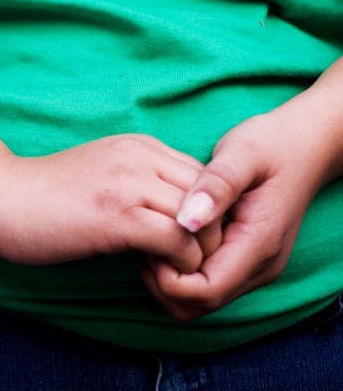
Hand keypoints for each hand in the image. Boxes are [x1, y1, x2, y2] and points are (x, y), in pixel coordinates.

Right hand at [0, 135, 216, 272]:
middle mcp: (140, 157)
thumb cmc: (45, 197)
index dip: (203, 217)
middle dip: (209, 238)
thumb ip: (142, 183)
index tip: (178, 244)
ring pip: (202, 221)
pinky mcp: (118, 215)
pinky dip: (175, 266)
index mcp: (139, 146)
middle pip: (214, 199)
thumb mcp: (103, 176)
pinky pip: (178, 242)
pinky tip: (148, 272)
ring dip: (194, 256)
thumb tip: (181, 216)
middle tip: (178, 264)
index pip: (206, 179)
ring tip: (165, 270)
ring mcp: (129, 183)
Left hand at [143, 86, 342, 319]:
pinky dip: (179, 269)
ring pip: (200, 300)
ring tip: (154, 233)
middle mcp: (259, 267)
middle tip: (145, 239)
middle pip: (199, 304)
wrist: (303, 146)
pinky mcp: (243, 260)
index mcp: (258, 245)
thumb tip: (186, 219)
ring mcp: (252, 267)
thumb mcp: (242, 154)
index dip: (168, 277)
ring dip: (168, 278)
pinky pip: (204, 283)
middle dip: (163, 282)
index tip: (151, 240)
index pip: (205, 291)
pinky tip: (167, 233)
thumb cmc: (271, 145)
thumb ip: (216, 186)